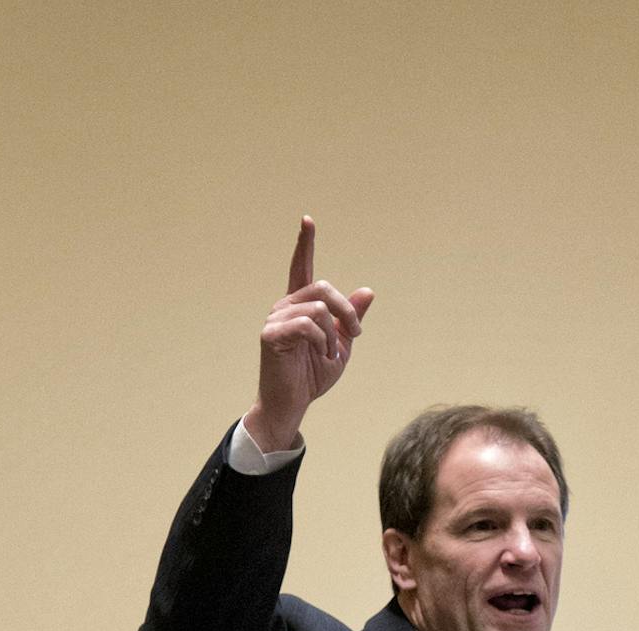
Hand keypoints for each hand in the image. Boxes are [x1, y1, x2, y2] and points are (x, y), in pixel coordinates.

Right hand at [241, 216, 374, 453]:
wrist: (293, 403)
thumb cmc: (312, 375)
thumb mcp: (341, 344)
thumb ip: (351, 318)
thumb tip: (367, 291)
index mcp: (301, 305)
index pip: (301, 268)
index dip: (305, 244)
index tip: (307, 220)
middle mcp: (285, 306)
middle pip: (324, 287)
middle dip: (347, 310)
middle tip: (356, 334)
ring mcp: (276, 319)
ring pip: (319, 308)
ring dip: (333, 335)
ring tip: (328, 354)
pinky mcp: (271, 334)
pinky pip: (308, 324)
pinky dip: (321, 342)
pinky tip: (318, 356)